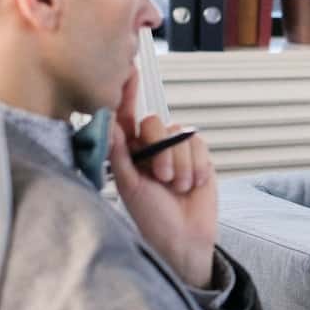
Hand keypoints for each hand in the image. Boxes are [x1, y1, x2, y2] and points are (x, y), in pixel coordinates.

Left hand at [109, 72, 217, 286]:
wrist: (184, 239)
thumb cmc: (152, 218)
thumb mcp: (129, 185)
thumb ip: (120, 152)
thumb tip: (110, 122)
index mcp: (130, 152)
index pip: (127, 116)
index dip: (128, 93)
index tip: (129, 70)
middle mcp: (153, 148)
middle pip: (155, 123)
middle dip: (161, 151)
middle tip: (161, 177)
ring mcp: (177, 152)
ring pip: (180, 135)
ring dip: (180, 165)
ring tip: (177, 188)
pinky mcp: (199, 158)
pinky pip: (199, 145)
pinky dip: (196, 166)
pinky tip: (192, 185)